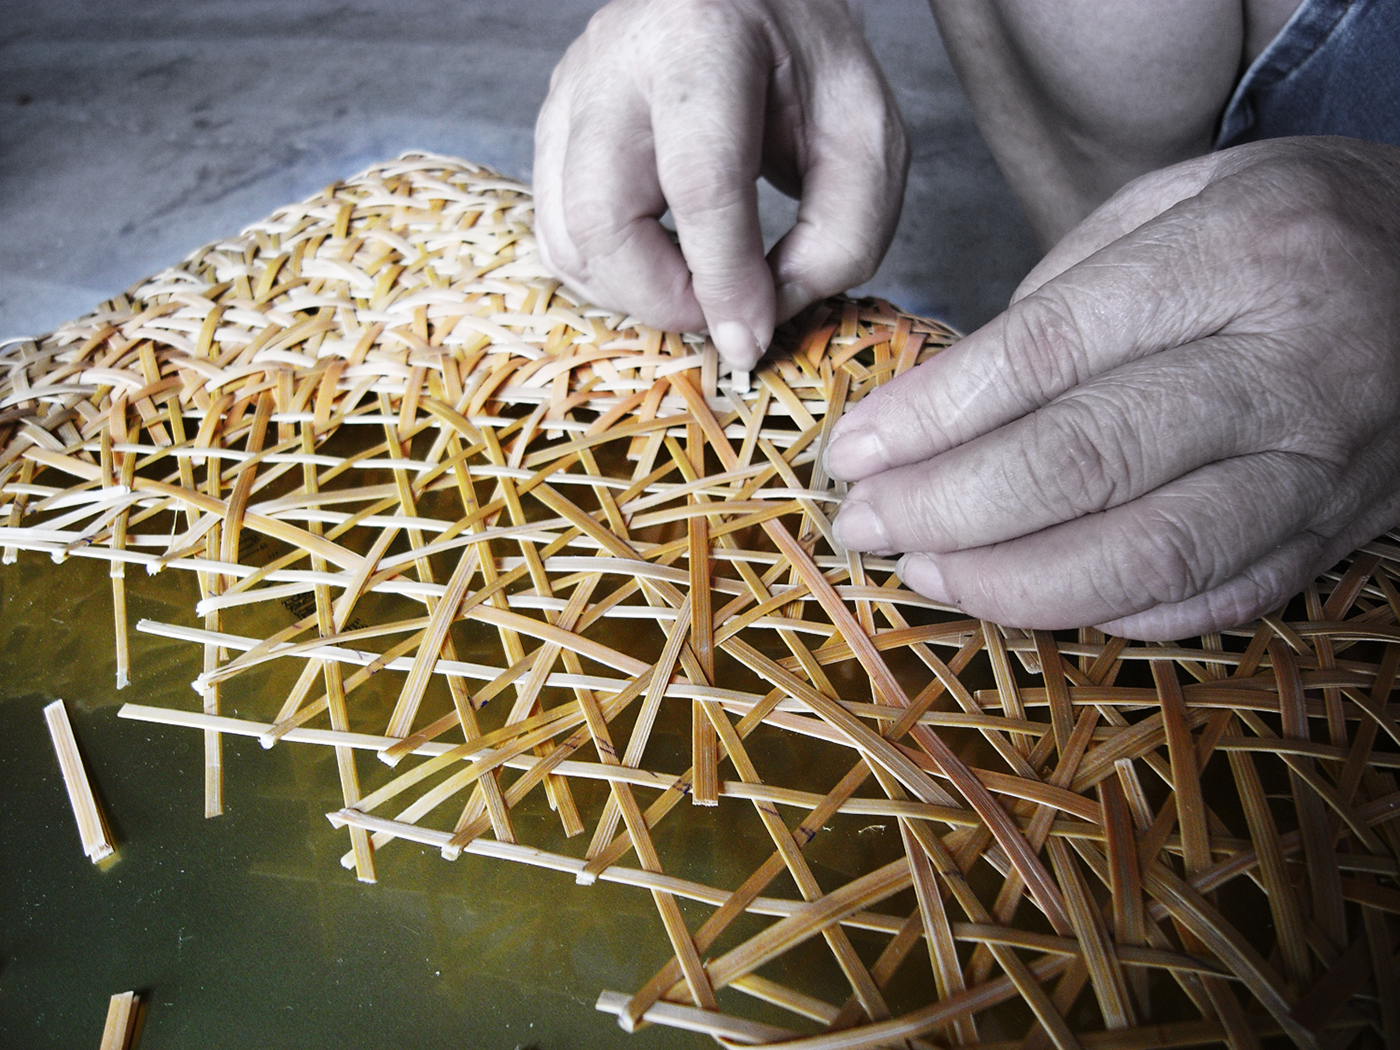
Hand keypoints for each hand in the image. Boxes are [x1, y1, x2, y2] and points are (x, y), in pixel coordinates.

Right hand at [533, 0, 907, 368]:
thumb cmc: (810, 66)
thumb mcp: (866, 141)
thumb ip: (839, 237)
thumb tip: (758, 318)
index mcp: (703, 39)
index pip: (700, 184)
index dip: (724, 280)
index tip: (751, 339)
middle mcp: (614, 60)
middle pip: (602, 220)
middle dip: (662, 299)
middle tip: (717, 313)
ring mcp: (570, 93)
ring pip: (564, 236)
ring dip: (629, 293)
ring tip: (693, 287)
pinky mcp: (551, 125)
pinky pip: (555, 231)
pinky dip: (606, 273)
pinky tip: (659, 264)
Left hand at [826, 137, 1399, 639]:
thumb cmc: (1291, 227)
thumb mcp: (1178, 203)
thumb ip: (1065, 293)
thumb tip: (945, 403)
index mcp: (1236, 258)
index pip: (1048, 354)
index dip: (933, 417)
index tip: (854, 454)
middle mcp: (1288, 368)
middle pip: (1085, 461)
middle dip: (949, 507)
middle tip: (864, 525)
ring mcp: (1322, 466)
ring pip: (1149, 553)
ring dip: (1014, 581)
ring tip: (925, 572)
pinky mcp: (1337, 533)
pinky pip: (1215, 598)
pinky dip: (1111, 613)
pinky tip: (1033, 603)